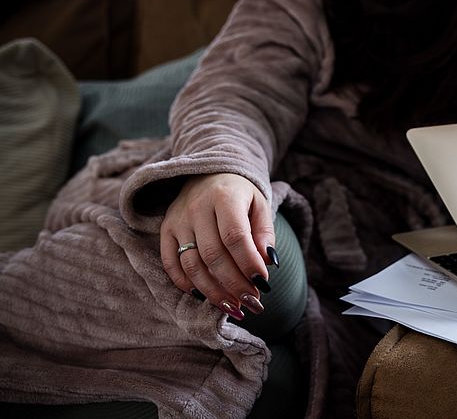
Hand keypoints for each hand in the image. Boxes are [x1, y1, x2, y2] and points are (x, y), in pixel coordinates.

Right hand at [160, 173, 275, 318]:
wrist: (208, 172)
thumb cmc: (240, 194)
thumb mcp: (260, 205)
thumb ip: (265, 233)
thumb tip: (268, 263)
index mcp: (224, 196)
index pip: (235, 236)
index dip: (248, 263)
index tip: (263, 283)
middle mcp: (197, 208)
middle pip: (213, 255)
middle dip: (234, 284)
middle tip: (251, 302)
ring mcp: (178, 220)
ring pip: (192, 264)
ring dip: (212, 291)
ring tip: (232, 307)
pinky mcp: (166, 230)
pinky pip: (171, 263)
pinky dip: (186, 284)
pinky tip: (204, 296)